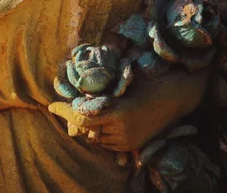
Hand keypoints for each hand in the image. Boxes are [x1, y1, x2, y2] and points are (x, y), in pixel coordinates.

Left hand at [48, 69, 208, 151]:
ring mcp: (127, 140)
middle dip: (76, 118)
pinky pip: (109, 142)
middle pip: (87, 129)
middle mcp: (121, 130)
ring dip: (90, 126)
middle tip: (61, 108)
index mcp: (117, 112)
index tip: (51, 106)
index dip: (66, 111)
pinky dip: (102, 133)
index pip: (82, 116)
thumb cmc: (147, 81)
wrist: (175, 96)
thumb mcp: (121, 83)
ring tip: (85, 112)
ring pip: (97, 137)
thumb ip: (101, 93)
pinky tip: (101, 121)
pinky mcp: (133, 145)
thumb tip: (77, 94)